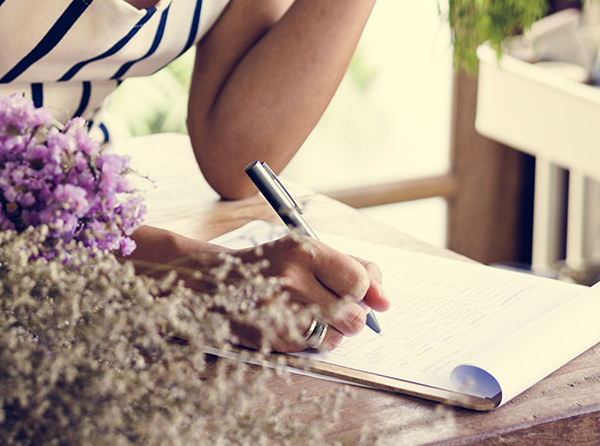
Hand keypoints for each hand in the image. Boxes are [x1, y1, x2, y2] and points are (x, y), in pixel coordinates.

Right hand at [226, 235, 389, 352]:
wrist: (214, 282)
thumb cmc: (273, 265)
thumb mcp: (307, 251)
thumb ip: (353, 268)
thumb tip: (386, 303)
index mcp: (302, 250)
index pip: (359, 281)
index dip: (360, 290)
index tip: (347, 287)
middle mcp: (290, 279)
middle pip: (354, 317)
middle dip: (350, 315)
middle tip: (327, 302)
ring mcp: (279, 312)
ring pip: (338, 337)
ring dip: (332, 330)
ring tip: (308, 311)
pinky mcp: (272, 339)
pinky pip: (316, 349)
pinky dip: (313, 340)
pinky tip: (294, 323)